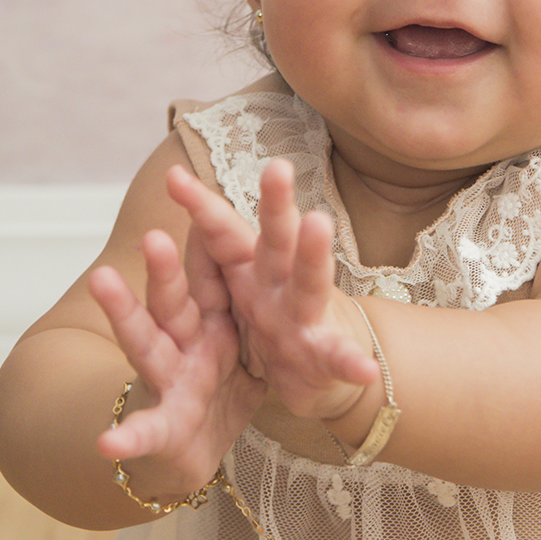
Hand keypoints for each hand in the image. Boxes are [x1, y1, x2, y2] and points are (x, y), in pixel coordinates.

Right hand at [90, 220, 265, 496]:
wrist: (196, 446)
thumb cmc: (221, 378)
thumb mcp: (243, 328)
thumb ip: (242, 283)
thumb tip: (258, 225)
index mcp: (210, 311)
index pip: (208, 258)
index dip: (201, 220)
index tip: (185, 177)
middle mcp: (184, 338)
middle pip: (174, 295)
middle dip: (165, 265)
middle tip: (156, 232)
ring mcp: (170, 380)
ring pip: (144, 344)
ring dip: (124, 313)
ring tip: (101, 279)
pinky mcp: (166, 428)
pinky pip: (147, 433)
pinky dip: (128, 437)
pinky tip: (108, 440)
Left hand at [165, 159, 379, 421]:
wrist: (322, 373)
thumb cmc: (277, 323)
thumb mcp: (242, 287)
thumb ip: (218, 246)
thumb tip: (179, 187)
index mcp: (250, 271)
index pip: (224, 232)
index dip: (201, 207)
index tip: (174, 176)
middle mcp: (278, 285)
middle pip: (275, 241)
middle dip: (274, 204)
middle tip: (275, 167)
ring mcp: (305, 318)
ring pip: (309, 283)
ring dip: (313, 254)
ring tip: (319, 222)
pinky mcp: (325, 358)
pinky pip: (339, 358)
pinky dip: (353, 362)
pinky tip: (366, 366)